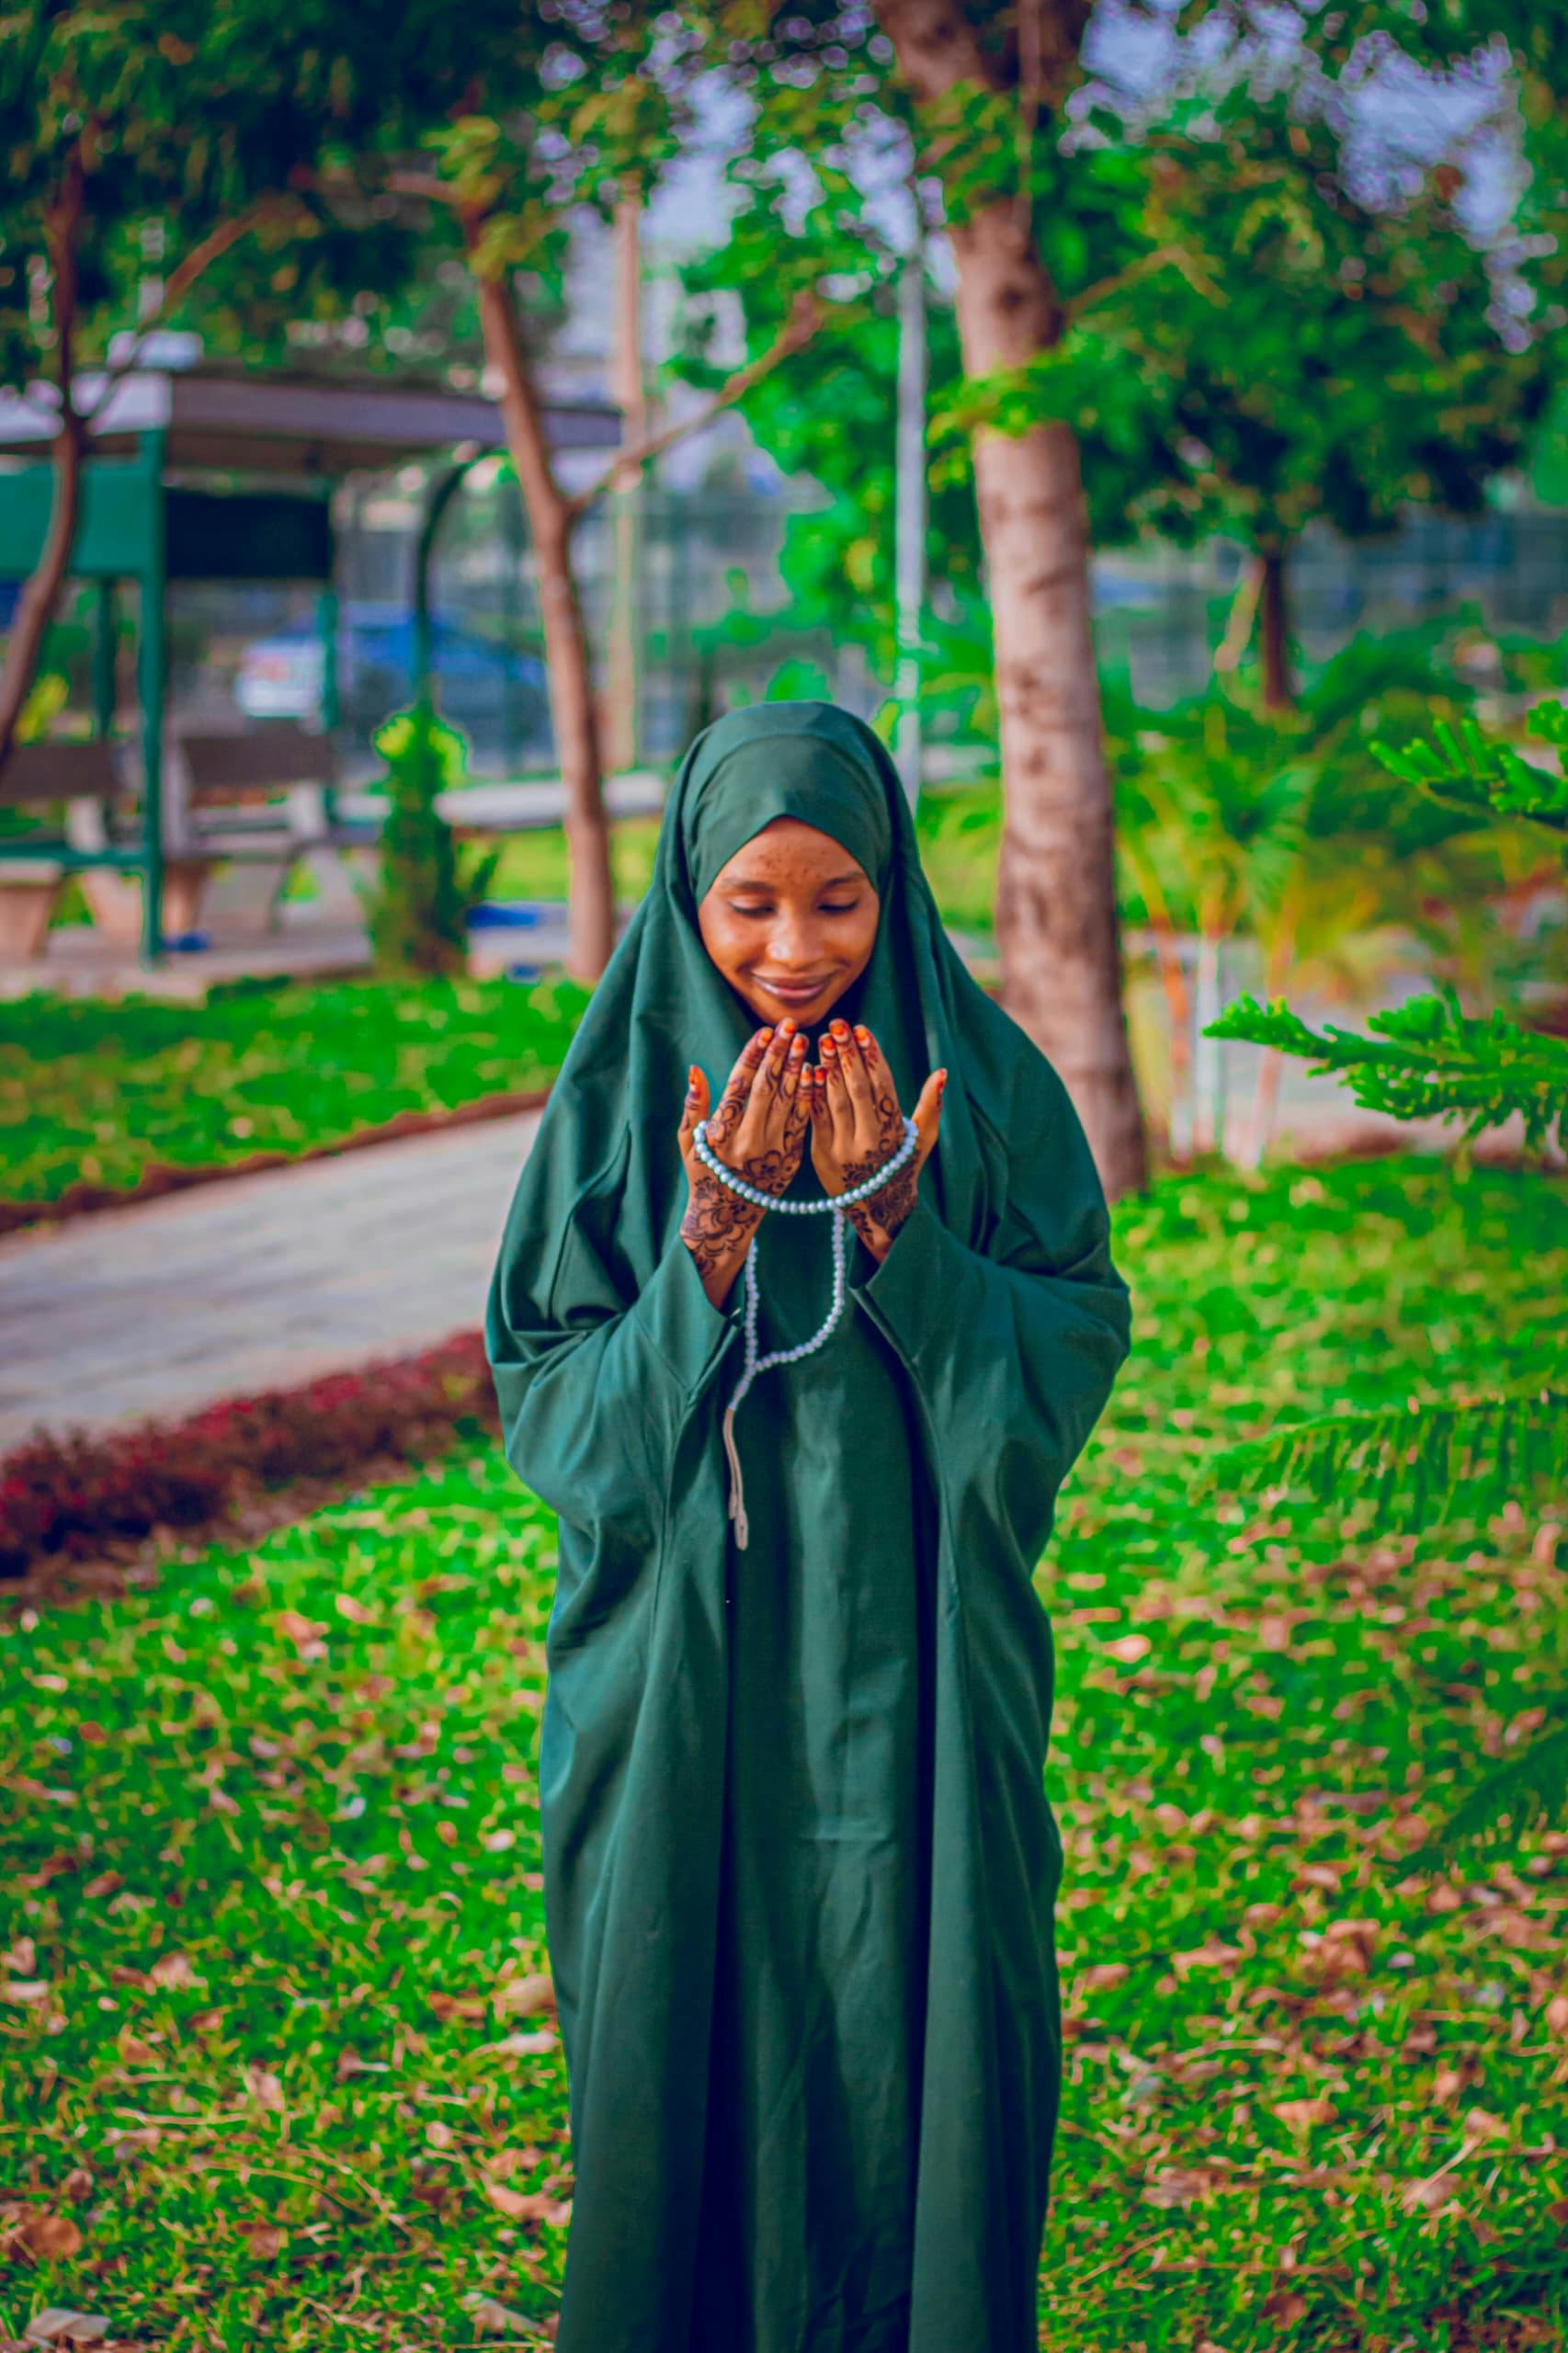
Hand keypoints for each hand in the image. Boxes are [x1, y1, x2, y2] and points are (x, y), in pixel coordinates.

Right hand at [678, 1020, 810, 1303]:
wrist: (728, 1216)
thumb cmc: (703, 1173)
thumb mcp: (687, 1143)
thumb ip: (692, 1107)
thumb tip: (695, 1071)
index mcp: (721, 1134)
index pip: (738, 1087)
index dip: (751, 1057)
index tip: (763, 1032)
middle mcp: (748, 1141)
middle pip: (767, 1089)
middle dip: (779, 1054)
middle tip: (790, 1026)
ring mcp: (772, 1150)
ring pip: (788, 1102)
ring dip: (796, 1068)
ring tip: (803, 1041)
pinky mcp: (790, 1158)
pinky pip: (803, 1121)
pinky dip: (808, 1096)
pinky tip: (814, 1072)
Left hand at [809, 1018, 944, 1263]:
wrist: (875, 1206)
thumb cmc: (902, 1165)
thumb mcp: (922, 1139)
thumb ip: (931, 1105)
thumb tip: (942, 1073)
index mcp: (894, 1132)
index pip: (883, 1087)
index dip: (872, 1057)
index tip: (862, 1030)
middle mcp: (869, 1140)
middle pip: (857, 1090)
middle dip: (848, 1055)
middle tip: (839, 1025)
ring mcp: (843, 1148)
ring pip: (835, 1101)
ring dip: (829, 1068)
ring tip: (825, 1040)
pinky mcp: (821, 1154)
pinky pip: (815, 1117)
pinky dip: (812, 1092)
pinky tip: (809, 1067)